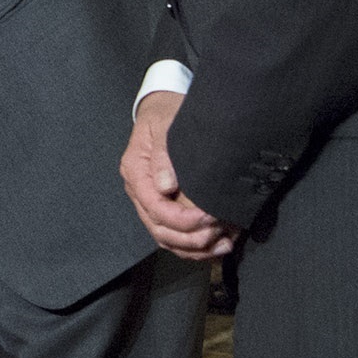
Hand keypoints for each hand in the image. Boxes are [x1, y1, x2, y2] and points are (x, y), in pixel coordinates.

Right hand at [120, 88, 235, 259]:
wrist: (163, 109)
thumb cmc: (166, 114)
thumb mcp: (165, 125)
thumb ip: (163, 154)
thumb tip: (165, 186)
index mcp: (135, 171)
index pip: (154, 207)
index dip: (181, 219)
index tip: (209, 217)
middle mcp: (139, 190)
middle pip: (158, 228)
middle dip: (189, 238)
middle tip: (219, 234)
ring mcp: (149, 200)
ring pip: (165, 237)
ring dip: (193, 248)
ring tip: (222, 246)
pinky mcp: (163, 204)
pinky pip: (173, 235)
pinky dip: (193, 246)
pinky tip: (216, 246)